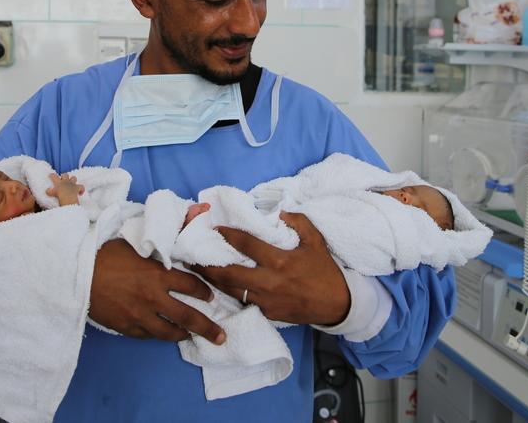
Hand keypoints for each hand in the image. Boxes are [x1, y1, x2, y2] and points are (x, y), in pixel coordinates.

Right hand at [46, 172, 82, 205]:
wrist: (67, 197)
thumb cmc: (58, 195)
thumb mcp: (51, 193)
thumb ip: (49, 191)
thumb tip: (47, 191)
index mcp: (58, 182)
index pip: (54, 176)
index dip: (52, 175)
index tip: (51, 175)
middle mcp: (65, 181)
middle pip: (65, 175)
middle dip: (64, 176)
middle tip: (63, 179)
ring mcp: (72, 184)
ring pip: (74, 178)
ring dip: (73, 180)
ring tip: (72, 183)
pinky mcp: (78, 188)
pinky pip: (81, 187)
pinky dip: (81, 190)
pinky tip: (80, 193)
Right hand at [89, 239, 226, 344]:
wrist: (76, 273)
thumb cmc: (105, 253)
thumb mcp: (135, 242)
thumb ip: (159, 241)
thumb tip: (185, 221)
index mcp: (158, 274)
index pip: (192, 285)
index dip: (204, 291)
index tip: (210, 296)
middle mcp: (153, 297)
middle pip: (188, 316)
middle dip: (207, 327)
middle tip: (220, 336)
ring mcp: (140, 315)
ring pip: (168, 332)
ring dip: (183, 335)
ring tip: (192, 337)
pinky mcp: (125, 327)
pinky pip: (147, 335)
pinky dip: (157, 335)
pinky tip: (162, 334)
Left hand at [191, 212, 349, 325]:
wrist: (337, 305)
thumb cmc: (325, 271)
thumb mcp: (315, 241)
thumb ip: (299, 222)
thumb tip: (280, 213)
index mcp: (280, 261)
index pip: (247, 245)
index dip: (228, 235)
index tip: (215, 229)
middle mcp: (269, 282)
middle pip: (229, 274)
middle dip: (207, 266)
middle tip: (190, 256)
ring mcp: (266, 300)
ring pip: (231, 291)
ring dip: (212, 281)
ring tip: (196, 271)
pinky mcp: (267, 314)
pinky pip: (243, 302)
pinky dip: (229, 294)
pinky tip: (217, 288)